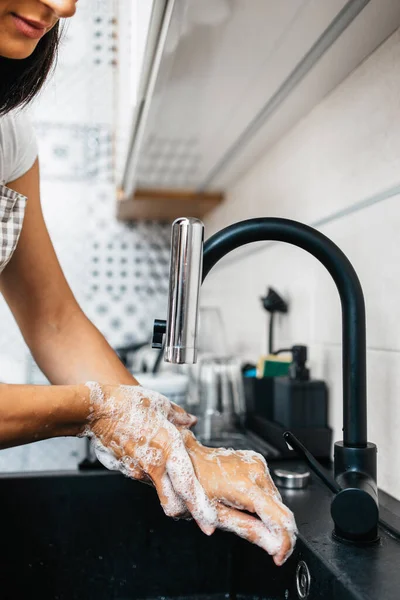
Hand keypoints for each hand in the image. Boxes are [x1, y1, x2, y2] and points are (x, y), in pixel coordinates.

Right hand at [83, 383, 216, 534]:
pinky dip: (150, 471)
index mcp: (168, 448)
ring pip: (159, 488)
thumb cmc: (128, 404)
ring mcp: (137, 470)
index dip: (200, 509)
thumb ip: (180, 417)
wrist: (96, 409)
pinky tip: (148, 454)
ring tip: (167, 464)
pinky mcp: (125, 469)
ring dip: (167, 485)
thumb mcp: (162, 405)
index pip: (188, 487)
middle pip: (172, 503)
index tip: (210, 525)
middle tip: (196, 514)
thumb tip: (191, 421)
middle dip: (185, 512)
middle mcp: (153, 465)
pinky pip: (144, 476)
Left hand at [181, 430, 296, 565]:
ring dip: (269, 514)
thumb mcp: (217, 516)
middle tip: (258, 538)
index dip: (284, 542)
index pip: (280, 518)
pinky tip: (245, 501)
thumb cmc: (194, 485)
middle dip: (275, 530)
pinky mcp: (257, 460)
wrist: (187, 457)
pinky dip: (264, 501)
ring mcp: (257, 463)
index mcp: (244, 486)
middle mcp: (255, 471)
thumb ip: (248, 531)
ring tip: (243, 513)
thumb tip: (272, 546)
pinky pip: (269, 487)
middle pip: (281, 510)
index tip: (279, 556)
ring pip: (277, 499)